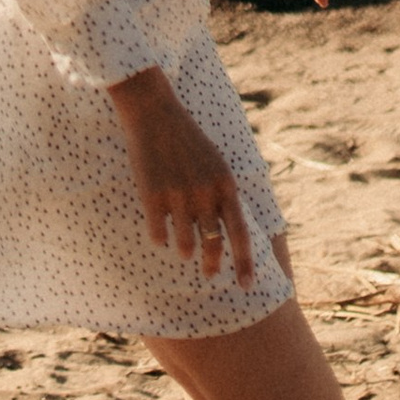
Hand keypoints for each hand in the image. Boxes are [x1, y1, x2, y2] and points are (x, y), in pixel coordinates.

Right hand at [108, 70, 254, 283]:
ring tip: (182, 248)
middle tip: (209, 275)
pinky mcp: (153, 196)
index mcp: (225, 185)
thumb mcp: (216, 164)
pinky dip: (159, 237)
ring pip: (184, 244)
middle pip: (213, 244)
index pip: (240, 234)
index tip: (246, 286)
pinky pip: (158, 234)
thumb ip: (224, 196)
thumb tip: (227, 233)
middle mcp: (205, 193)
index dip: (244, 263)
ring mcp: (178, 195)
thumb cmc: (187, 140)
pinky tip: (158, 229)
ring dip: (184, 249)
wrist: (154, 113)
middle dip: (212, 265)